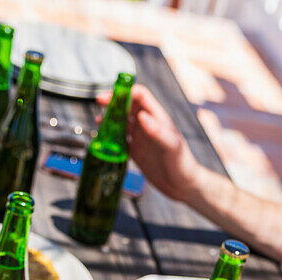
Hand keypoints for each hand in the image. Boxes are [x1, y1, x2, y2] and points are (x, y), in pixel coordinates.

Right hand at [98, 84, 198, 203]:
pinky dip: (111, 139)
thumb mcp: (172, 146)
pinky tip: (103, 141)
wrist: (183, 186)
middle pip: (128, 106)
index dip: (125, 91)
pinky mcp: (137, 152)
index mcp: (157, 118)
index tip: (111, 95)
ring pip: (122, 122)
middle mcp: (148, 125)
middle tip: (99, 103)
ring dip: (110, 119)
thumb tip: (141, 116)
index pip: (140, 96)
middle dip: (113, 102)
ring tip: (98, 122)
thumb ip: (157, 131)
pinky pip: (120, 141)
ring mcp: (141, 138)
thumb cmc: (182, 164)